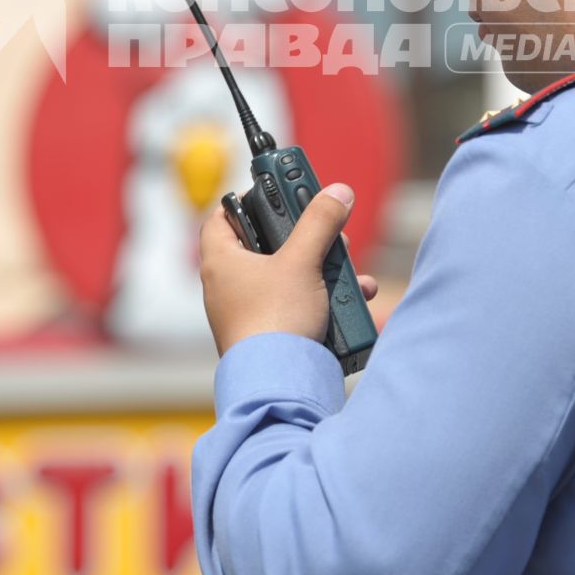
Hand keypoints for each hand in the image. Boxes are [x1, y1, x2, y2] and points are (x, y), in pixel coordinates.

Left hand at [199, 182, 379, 355]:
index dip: (245, 199)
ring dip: (321, 268)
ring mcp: (249, 312)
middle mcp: (230, 286)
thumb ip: (320, 222)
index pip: (222, 217)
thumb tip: (336, 192)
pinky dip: (322, 298)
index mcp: (221, 262)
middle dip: (303, 236)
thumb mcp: (302, 261)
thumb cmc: (274, 321)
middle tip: (324, 227)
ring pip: (288, 276)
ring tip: (344, 265)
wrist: (279, 384)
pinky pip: (297, 305)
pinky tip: (353, 298)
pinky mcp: (271, 333)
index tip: (273, 190)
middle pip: (265, 245)